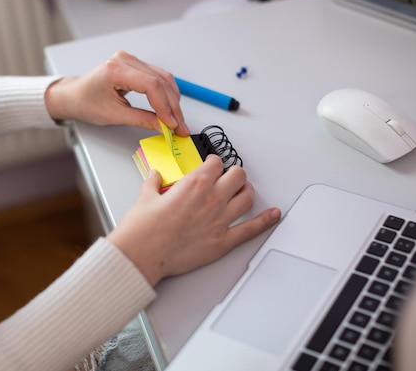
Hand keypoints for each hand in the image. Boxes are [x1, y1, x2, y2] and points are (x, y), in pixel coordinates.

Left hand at [44, 50, 189, 135]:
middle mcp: (125, 60)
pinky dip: (166, 93)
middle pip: (160, 81)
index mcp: (116, 69)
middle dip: (173, 106)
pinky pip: (158, 77)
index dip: (165, 106)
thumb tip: (163, 126)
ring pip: (163, 78)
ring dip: (173, 100)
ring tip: (177, 119)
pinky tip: (170, 107)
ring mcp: (131, 60)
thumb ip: (141, 120)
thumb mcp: (114, 116)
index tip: (172, 124)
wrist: (74, 96)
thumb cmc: (86, 103)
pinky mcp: (135, 65)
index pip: (151, 85)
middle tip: (180, 126)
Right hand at [107, 155, 281, 286]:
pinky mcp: (222, 241)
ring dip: (247, 191)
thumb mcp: (145, 197)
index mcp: (194, 183)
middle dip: (234, 174)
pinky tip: (273, 215)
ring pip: (247, 197)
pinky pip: (250, 229)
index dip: (214, 162)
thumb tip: (155, 176)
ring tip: (244, 190)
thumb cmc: (143, 228)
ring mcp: (220, 220)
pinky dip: (265, 221)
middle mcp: (211, 198)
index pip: (216, 163)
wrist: (142, 254)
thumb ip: (153, 183)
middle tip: (229, 177)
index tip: (212, 165)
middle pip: (237, 175)